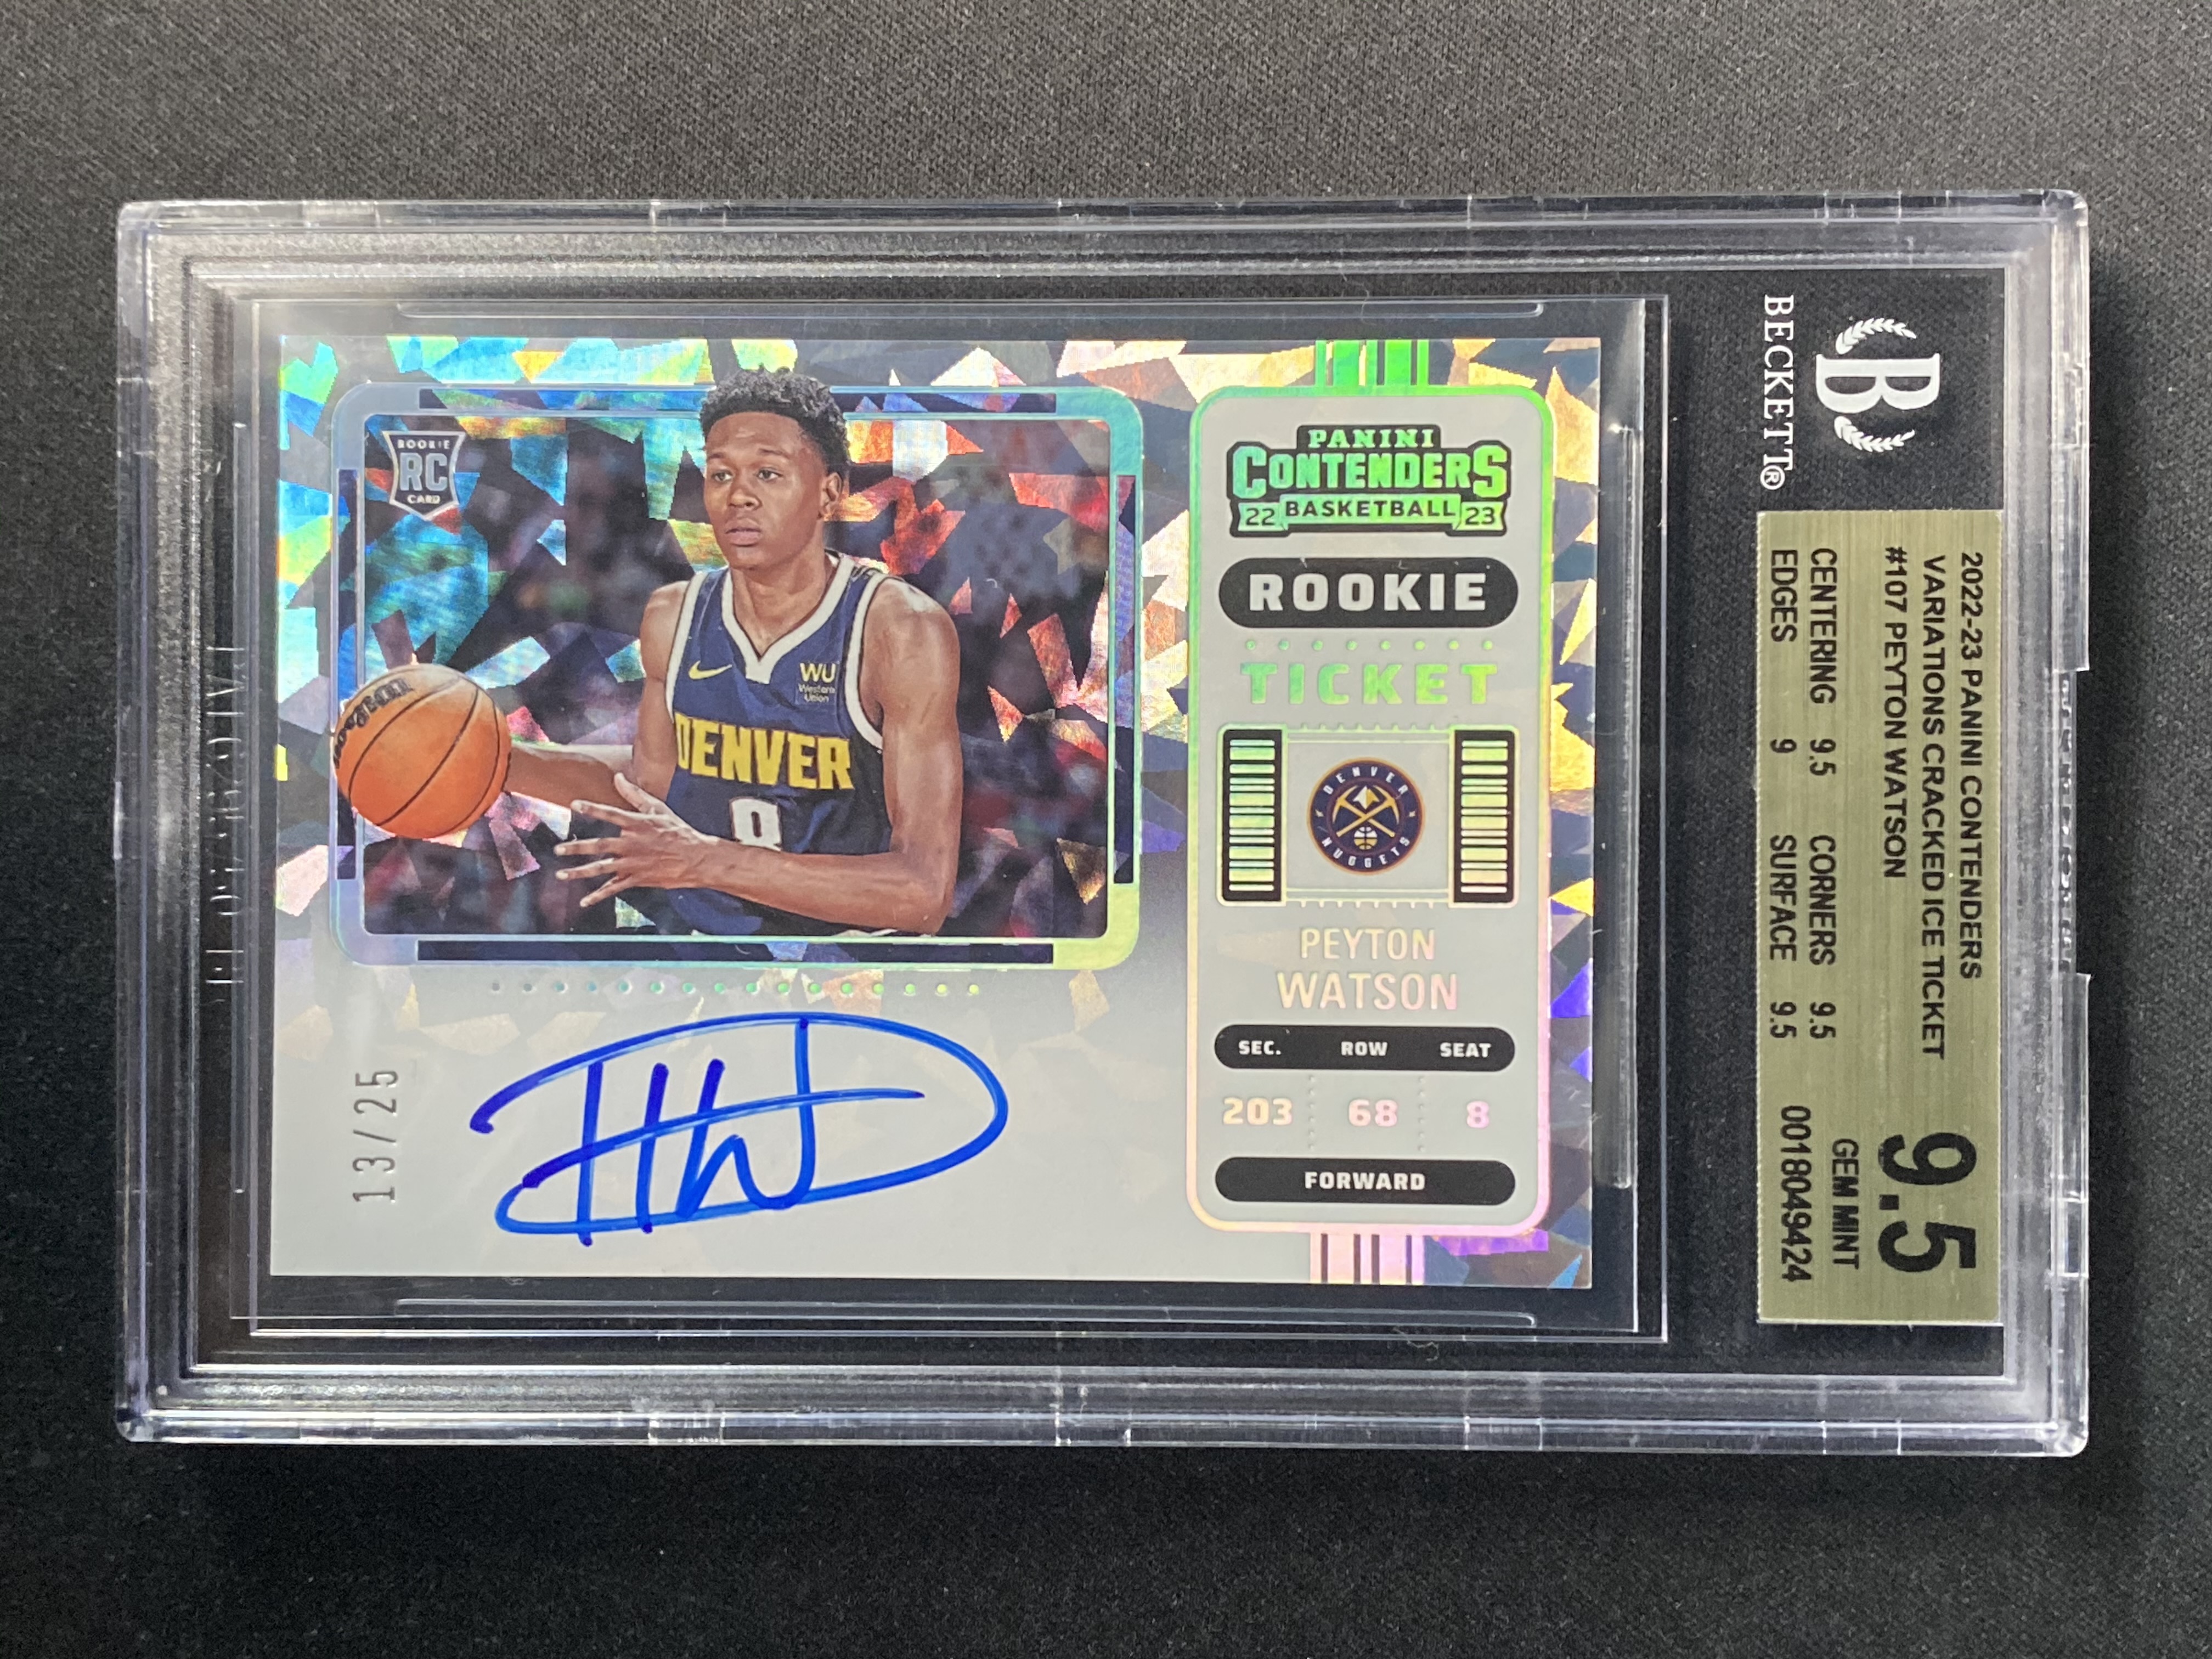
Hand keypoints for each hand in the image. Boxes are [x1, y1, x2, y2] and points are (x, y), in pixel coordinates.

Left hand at [553, 774, 723, 907]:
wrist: (696, 858)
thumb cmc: (678, 831)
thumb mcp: (658, 809)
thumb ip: (635, 794)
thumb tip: (618, 777)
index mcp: (637, 824)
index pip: (610, 814)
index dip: (592, 808)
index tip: (574, 804)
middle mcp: (632, 844)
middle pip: (599, 846)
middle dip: (577, 848)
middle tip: (558, 849)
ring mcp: (633, 863)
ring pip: (602, 868)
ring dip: (580, 872)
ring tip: (561, 874)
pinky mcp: (637, 879)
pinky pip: (614, 888)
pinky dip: (598, 895)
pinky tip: (585, 900)